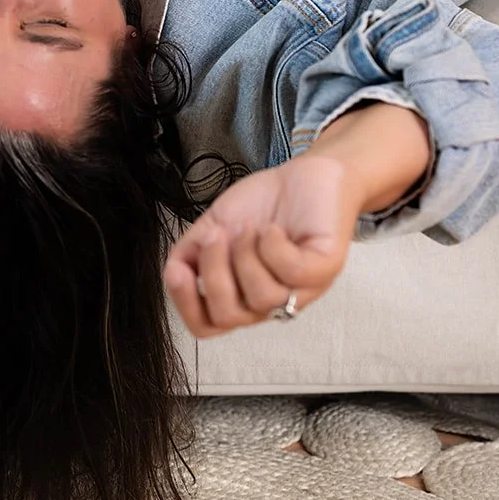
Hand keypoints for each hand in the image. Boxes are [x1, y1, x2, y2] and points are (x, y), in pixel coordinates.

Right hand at [162, 155, 359, 338]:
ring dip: (245, 254)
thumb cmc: (263, 204)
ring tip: (250, 228)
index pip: (207, 325)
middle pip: (228, 316)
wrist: (304, 173)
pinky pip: (292, 273)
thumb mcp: (214, 226)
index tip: (177, 269)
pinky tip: (273, 230)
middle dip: (214, 272)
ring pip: (261, 297)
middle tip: (217, 236)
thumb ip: (190, 252)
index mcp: (240, 294)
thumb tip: (173, 273)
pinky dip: (273, 246)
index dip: (186, 304)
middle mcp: (269, 301)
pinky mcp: (325, 268)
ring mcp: (300, 289)